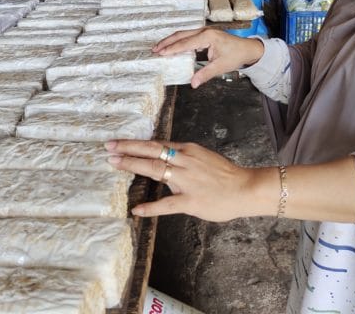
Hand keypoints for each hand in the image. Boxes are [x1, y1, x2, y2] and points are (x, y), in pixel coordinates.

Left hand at [106, 139, 266, 221]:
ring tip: (115, 163)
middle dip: (128, 149)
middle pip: (151, 152)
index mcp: (188, 150)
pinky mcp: (191, 200)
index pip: (157, 144)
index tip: (117, 143)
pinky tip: (136, 210)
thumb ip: (183, 159)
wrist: (246, 188)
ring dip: (133, 165)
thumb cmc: (226, 175)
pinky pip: (167, 204)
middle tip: (108, 147)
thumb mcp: (203, 157)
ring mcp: (187, 180)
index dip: (135, 143)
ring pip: (155, 170)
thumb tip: (165, 160)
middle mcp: (185, 161)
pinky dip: (151, 207)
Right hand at [153, 28, 263, 87]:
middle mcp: (204, 31)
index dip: (172, 49)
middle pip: (181, 35)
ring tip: (159, 48)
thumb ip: (205, 74)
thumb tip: (192, 84)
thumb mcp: (220, 67)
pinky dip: (178, 41)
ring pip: (183, 34)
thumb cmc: (235, 56)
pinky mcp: (204, 34)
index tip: (160, 53)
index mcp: (207, 37)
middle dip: (167, 42)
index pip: (185, 43)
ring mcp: (204, 31)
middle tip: (154, 49)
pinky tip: (172, 47)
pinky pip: (188, 36)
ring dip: (171, 41)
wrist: (247, 49)